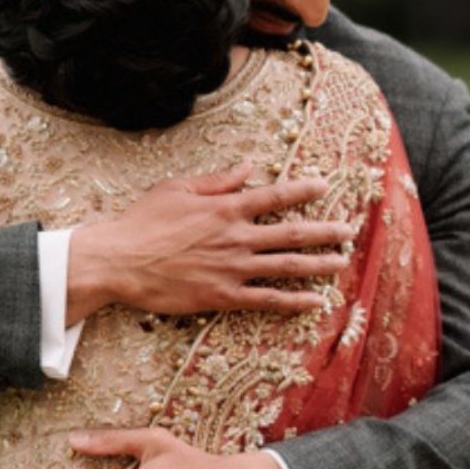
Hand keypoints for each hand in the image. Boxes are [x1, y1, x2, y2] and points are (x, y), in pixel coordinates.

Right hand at [65, 163, 351, 324]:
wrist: (120, 261)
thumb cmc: (143, 222)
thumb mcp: (178, 188)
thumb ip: (217, 179)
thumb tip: (249, 167)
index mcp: (226, 207)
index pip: (275, 195)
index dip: (304, 189)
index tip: (326, 185)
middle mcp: (236, 237)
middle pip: (292, 233)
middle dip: (325, 231)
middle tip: (349, 231)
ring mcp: (233, 268)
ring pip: (287, 266)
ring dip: (319, 264)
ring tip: (342, 264)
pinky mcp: (223, 296)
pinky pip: (267, 300)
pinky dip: (294, 300)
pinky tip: (316, 301)